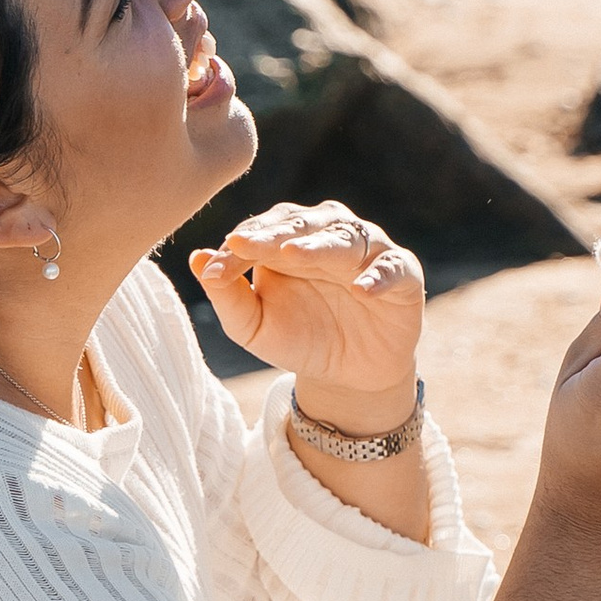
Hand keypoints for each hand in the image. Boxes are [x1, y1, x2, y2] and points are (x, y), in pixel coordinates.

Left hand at [191, 202, 424, 427]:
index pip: (261, 233)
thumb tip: (196, 258)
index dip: (238, 249)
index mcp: (289, 240)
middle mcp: (329, 235)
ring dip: (319, 246)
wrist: (348, 376)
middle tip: (245, 244)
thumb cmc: (300, 338)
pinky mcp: (404, 275)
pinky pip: (393, 269)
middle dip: (271, 235)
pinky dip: (379, 277)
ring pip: (344, 238)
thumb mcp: (255, 327)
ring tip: (293, 255)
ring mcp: (368, 252)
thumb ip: (227, 295)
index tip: (215, 270)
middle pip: (300, 224)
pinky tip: (361, 290)